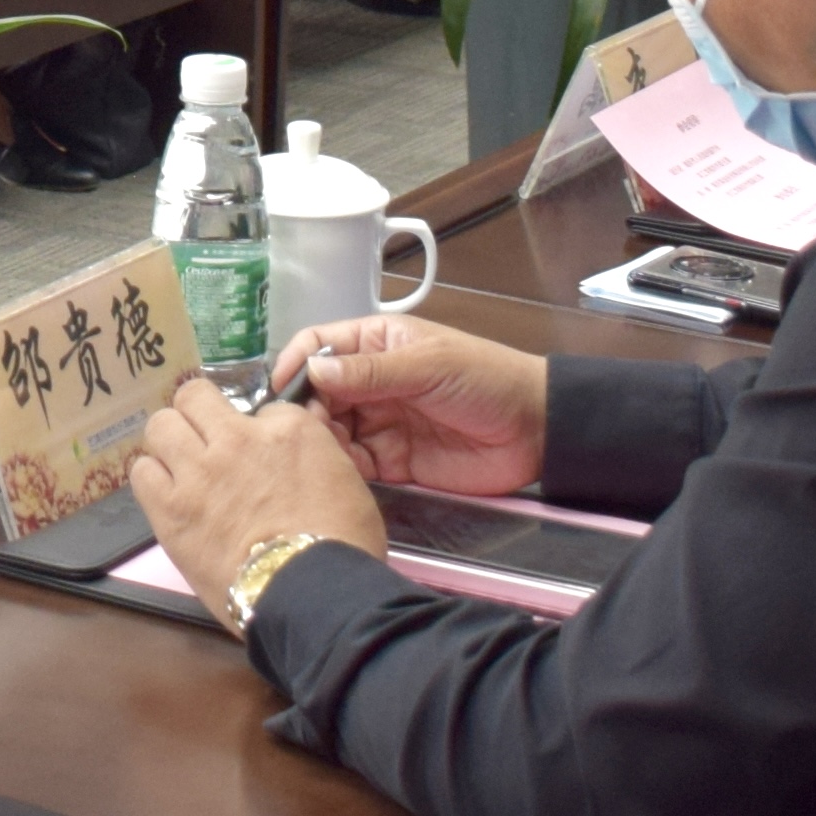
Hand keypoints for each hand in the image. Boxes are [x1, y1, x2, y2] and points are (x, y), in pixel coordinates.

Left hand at [127, 383, 382, 621]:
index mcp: (288, 431)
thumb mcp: (345, 480)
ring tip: (182, 466)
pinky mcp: (171, 509)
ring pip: (160, 425)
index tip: (262, 452)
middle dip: (198, 414)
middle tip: (207, 441)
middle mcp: (236, 440)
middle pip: (193, 396)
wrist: (312, 593)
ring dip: (170, 442)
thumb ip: (313, 452)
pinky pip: (142, 472)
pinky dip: (153, 478)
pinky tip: (169, 495)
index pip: (262, 406)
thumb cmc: (342, 544)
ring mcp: (198, 472)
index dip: (260, 429)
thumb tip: (290, 447)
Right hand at [291, 317, 549, 496]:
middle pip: (317, 392)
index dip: (294, 364)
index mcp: (376, 344)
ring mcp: (380, 422)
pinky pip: (354, 463)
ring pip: (330, 430)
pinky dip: (339, 467)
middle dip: (303, 409)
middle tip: (300, 430)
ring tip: (316, 452)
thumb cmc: (486, 380)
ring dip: (318, 440)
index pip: (319, 346)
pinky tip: (335, 471)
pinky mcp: (392, 462)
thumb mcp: (428, 365)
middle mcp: (370, 382)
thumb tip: (313, 370)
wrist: (537, 431)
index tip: (278, 391)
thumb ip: (371, 372)